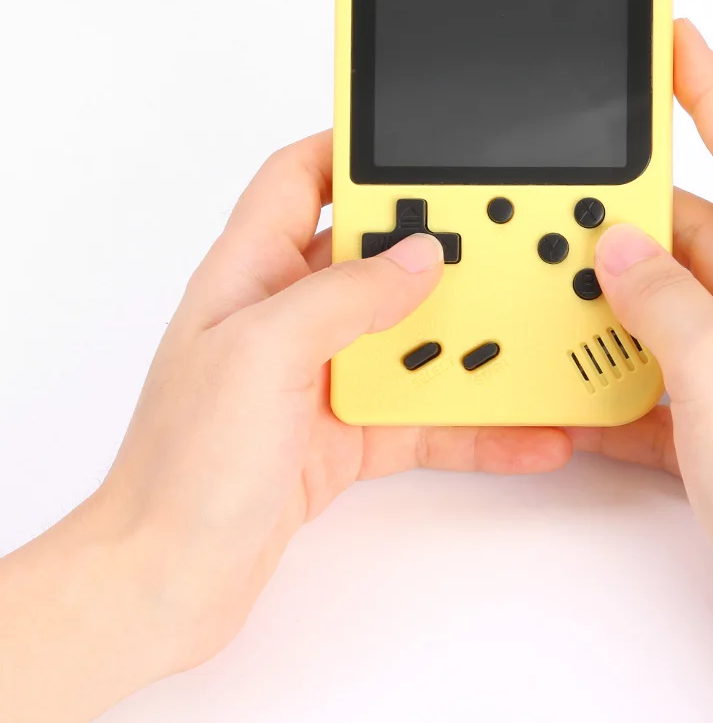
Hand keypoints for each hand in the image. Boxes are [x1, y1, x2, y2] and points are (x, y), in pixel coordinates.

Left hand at [95, 133, 571, 669]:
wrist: (169, 582)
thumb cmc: (182, 467)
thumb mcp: (262, 354)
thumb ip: (343, 296)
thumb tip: (417, 256)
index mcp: (252, 274)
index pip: (297, 180)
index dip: (350, 149)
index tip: (415, 140)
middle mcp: (290, 317)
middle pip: (376, 256)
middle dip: (439, 246)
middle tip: (505, 236)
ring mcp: (322, 375)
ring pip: (413, 337)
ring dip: (471, 341)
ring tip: (532, 333)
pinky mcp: (348, 433)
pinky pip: (425, 413)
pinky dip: (474, 422)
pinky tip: (523, 431)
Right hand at [571, 21, 712, 722]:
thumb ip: (662, 300)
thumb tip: (618, 248)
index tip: (676, 44)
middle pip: (700, 237)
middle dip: (634, 221)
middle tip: (573, 199)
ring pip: (672, 304)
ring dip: (618, 301)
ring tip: (562, 287)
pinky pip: (661, 367)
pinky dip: (619, 368)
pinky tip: (576, 373)